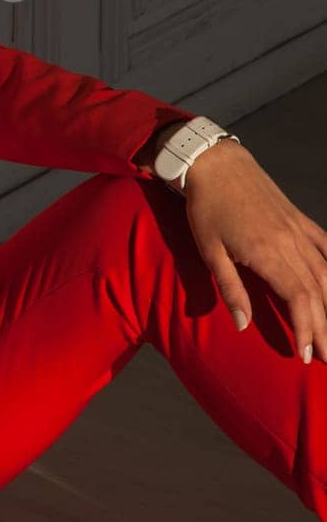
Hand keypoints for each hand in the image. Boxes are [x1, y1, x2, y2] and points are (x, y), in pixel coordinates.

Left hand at [182, 140, 326, 362]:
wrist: (216, 163)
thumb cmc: (206, 207)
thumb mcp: (209, 250)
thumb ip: (229, 289)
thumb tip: (242, 325)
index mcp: (267, 253)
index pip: (297, 300)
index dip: (305, 330)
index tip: (305, 355)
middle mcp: (290, 242)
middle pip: (316, 293)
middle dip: (323, 328)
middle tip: (326, 358)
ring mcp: (298, 229)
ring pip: (325, 273)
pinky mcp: (299, 219)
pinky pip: (326, 245)